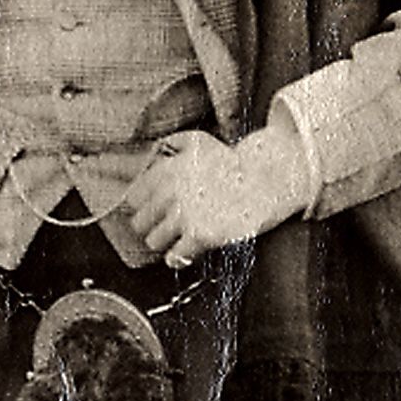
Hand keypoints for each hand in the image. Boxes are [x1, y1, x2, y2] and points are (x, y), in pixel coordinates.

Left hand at [111, 129, 302, 268]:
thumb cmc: (235, 162)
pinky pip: (175, 258)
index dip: (145, 208)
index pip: (132, 200)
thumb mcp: (199, 142)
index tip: (158, 211)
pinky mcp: (202, 234)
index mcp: (165, 171)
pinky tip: (188, 253)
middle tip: (171, 227)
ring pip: (154, 242)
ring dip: (167, 242)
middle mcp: (169, 192)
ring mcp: (185, 215)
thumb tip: (154, 149)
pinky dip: (180, 258)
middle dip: (155, 226)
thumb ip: (172, 144)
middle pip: (139, 224)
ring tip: (182, 239)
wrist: (269, 178)